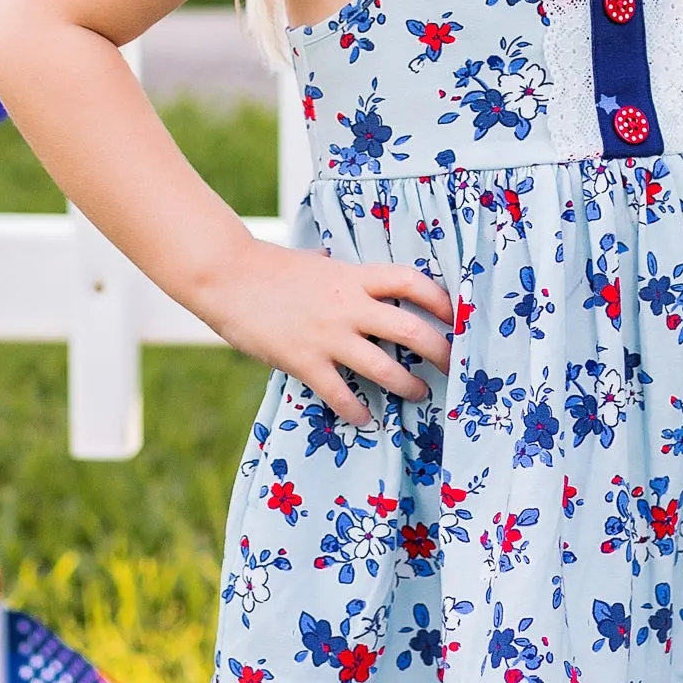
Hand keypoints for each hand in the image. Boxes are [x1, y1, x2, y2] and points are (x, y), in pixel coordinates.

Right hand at [196, 238, 453, 428]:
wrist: (227, 276)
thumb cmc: (270, 268)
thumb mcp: (317, 264)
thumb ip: (343, 276)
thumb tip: (358, 280)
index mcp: (353, 276)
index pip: (411, 281)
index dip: (440, 298)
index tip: (455, 314)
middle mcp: (348, 306)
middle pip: (411, 329)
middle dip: (440, 350)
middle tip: (453, 365)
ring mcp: (328, 336)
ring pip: (384, 367)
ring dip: (407, 385)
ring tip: (418, 394)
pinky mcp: (304, 361)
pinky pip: (340, 394)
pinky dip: (357, 411)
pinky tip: (365, 418)